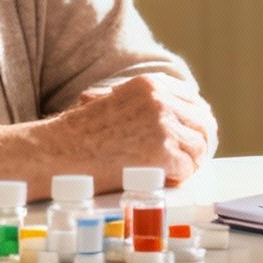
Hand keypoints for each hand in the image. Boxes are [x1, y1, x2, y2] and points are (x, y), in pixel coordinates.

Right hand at [48, 73, 215, 186]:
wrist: (59, 151)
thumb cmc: (78, 131)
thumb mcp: (110, 98)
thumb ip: (140, 101)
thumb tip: (171, 113)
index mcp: (150, 84)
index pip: (193, 98)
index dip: (197, 119)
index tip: (196, 134)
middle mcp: (160, 99)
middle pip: (203, 121)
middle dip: (203, 141)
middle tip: (196, 158)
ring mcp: (163, 124)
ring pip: (199, 145)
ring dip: (193, 161)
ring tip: (181, 171)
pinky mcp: (162, 151)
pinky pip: (188, 166)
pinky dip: (182, 175)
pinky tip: (170, 179)